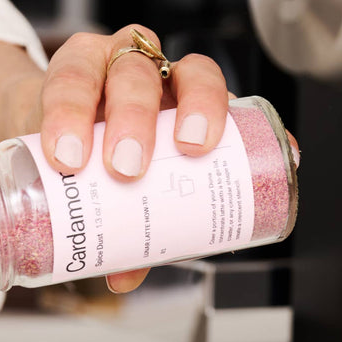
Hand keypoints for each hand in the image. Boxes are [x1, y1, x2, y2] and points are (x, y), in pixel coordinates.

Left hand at [25, 24, 232, 292]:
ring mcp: (170, 76)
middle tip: (127, 169)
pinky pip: (238, 101)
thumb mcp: (66, 173)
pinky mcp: (204, 95)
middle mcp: (125, 65)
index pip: (72, 77)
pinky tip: (274, 149)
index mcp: (79, 72)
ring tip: (196, 148)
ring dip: (197, 108)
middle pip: (133, 74)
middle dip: (131, 118)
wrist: (78, 131)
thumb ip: (91, 219)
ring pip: (190, 73)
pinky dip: (253, 125)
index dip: (68, 112)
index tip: (67, 158)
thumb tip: (121, 275)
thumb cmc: (70, 145)